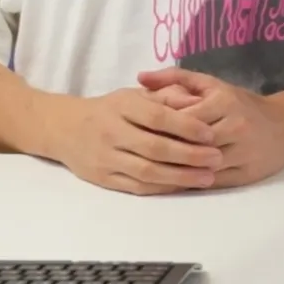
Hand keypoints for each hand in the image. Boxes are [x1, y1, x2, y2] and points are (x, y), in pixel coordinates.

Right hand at [41, 85, 224, 195]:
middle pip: (155, 148)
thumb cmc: (110, 109)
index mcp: (121, 106)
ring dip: (181, 176)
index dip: (186, 126)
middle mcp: (111, 132)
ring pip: (147, 171)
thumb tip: (197, 101)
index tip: (210, 134)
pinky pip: (137, 187)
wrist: (65, 129)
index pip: (157, 117)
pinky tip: (184, 186)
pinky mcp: (103, 179)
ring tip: (208, 176)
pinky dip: (163, 188)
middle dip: (190, 155)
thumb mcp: (134, 95)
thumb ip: (165, 96)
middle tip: (217, 158)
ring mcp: (105, 158)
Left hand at [137, 68, 283, 188]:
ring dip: (175, 169)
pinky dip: (190, 181)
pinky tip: (171, 181)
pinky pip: (211, 181)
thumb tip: (140, 77)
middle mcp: (235, 127)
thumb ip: (175, 79)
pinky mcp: (245, 174)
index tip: (138, 129)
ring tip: (149, 168)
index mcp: (224, 102)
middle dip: (164, 149)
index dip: (159, 125)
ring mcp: (242, 153)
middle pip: (190, 143)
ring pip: (200, 165)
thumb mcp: (211, 84)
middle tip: (138, 152)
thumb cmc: (241, 102)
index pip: (182, 117)